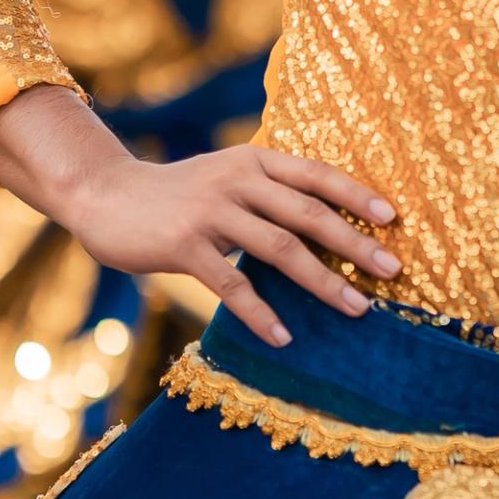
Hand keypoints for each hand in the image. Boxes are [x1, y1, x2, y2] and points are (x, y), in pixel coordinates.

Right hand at [0, 85, 399, 347]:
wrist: (105, 195)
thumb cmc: (177, 193)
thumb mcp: (227, 177)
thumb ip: (269, 190)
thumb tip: (327, 220)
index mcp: (254, 161)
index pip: (317, 175)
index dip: (357, 195)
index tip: (393, 219)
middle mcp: (238, 180)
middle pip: (309, 213)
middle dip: (356, 243)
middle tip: (393, 270)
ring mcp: (211, 212)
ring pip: (280, 249)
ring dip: (323, 282)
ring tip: (357, 308)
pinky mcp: (184, 246)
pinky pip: (232, 285)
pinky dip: (261, 313)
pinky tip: (284, 337)